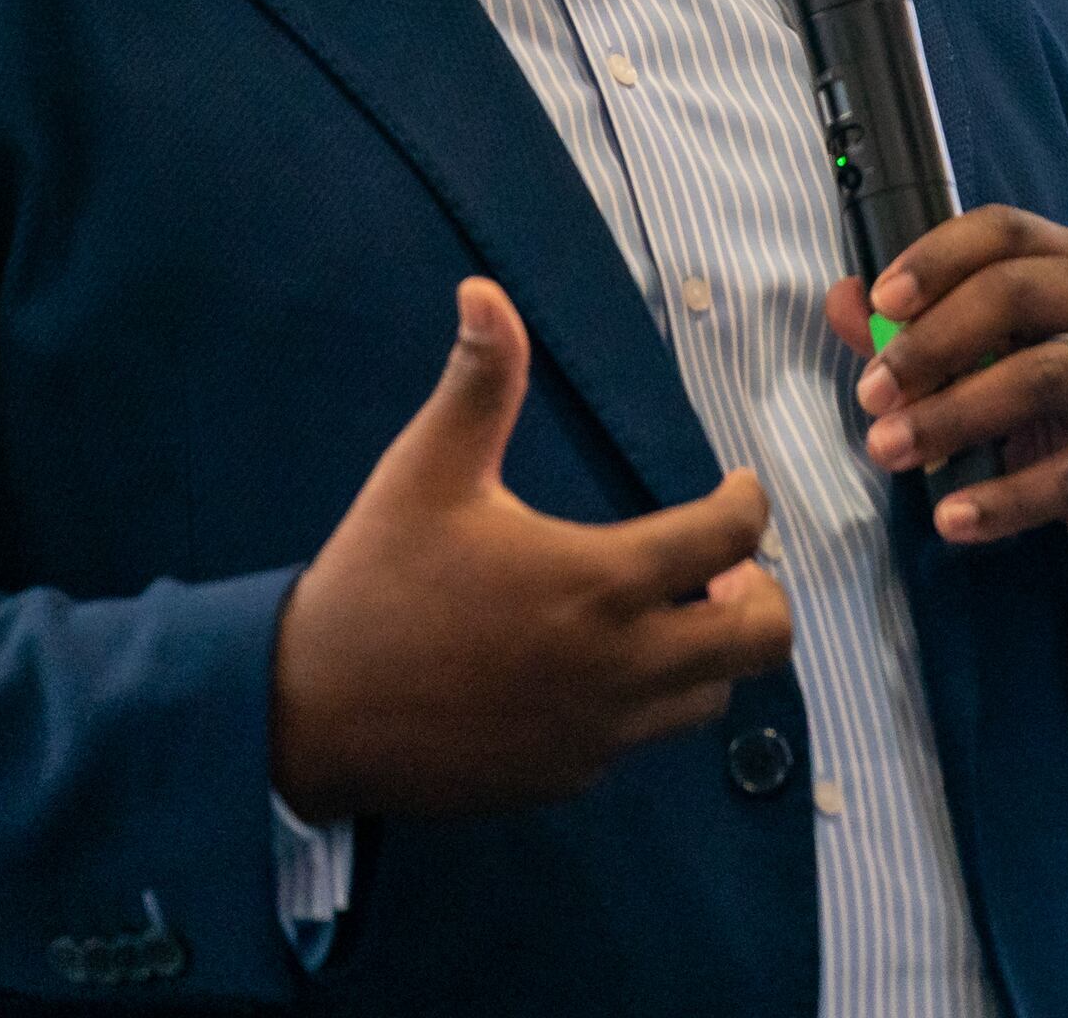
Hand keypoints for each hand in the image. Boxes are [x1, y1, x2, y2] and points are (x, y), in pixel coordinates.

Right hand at [269, 280, 792, 822]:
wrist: (306, 714)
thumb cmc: (374, 581)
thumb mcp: (426, 471)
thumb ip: (479, 382)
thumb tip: (484, 291)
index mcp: (599, 581)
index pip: (733, 539)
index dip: (750, 503)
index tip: (736, 488)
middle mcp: (619, 666)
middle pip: (762, 640)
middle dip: (760, 593)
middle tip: (719, 566)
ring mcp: (598, 733)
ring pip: (710, 697)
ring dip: (707, 651)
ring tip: (666, 611)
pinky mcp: (569, 777)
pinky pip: (644, 741)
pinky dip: (647, 702)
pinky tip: (598, 666)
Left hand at [832, 207, 1067, 579]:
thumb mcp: (1005, 358)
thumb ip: (923, 330)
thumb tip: (842, 301)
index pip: (1003, 230)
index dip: (937, 257)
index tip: (882, 301)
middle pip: (1014, 293)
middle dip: (930, 343)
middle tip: (872, 394)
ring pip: (1041, 377)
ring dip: (952, 416)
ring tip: (890, 451)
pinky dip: (1004, 499)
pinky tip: (951, 518)